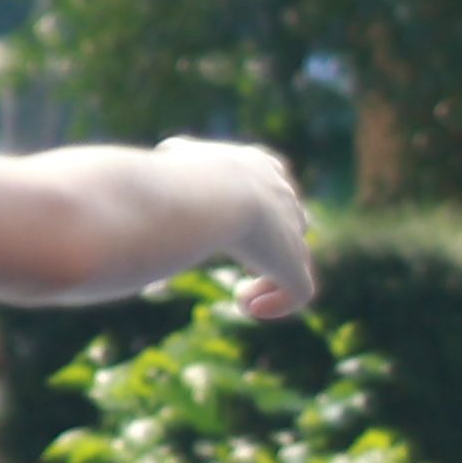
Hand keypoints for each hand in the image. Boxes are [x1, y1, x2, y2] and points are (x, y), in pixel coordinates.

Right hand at [170, 138, 314, 319]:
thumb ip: (174, 158)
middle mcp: (281, 195)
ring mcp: (292, 231)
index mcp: (256, 166)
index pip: (270, 187)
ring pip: (297, 256)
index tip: (231, 227)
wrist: (209, 193)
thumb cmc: (180, 175)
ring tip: (242, 296)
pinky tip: (246, 306)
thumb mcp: (174, 157)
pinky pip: (299, 291)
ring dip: (271, 278)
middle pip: (293, 221)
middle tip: (246, 262)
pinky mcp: (293, 264)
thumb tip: (162, 156)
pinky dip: (276, 303)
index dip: (257, 210)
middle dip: (271, 243)